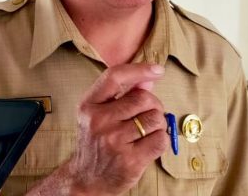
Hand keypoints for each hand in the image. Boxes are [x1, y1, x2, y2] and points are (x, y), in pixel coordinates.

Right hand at [66, 63, 168, 194]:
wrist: (86, 178)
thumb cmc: (96, 142)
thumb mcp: (99, 114)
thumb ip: (123, 95)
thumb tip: (149, 78)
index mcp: (89, 105)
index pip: (114, 77)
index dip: (139, 69)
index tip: (157, 69)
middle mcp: (99, 121)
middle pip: (144, 98)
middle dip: (153, 105)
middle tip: (148, 116)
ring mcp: (114, 141)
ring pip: (155, 119)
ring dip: (158, 124)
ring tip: (146, 132)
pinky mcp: (130, 160)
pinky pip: (161, 140)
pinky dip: (161, 140)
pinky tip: (149, 144)